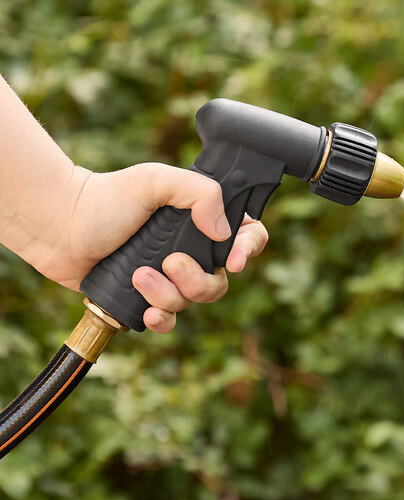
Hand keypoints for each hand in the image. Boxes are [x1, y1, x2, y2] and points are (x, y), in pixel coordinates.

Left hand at [36, 163, 267, 332]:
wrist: (60, 227)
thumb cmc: (104, 198)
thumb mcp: (155, 180)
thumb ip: (199, 192)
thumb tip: (223, 232)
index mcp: (200, 218)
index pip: (245, 233)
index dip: (247, 249)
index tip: (233, 260)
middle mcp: (190, 248)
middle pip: (220, 279)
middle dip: (198, 279)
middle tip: (170, 263)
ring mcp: (169, 274)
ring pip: (193, 301)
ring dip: (169, 294)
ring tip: (139, 277)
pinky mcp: (146, 296)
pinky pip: (169, 319)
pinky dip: (163, 319)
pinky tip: (148, 311)